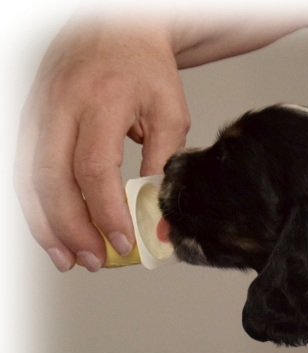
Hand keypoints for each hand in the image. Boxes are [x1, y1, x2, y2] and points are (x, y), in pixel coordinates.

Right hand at [13, 1, 189, 272]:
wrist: (117, 24)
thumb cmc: (146, 68)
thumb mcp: (172, 113)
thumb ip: (165, 164)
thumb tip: (158, 215)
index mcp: (100, 101)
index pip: (94, 167)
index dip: (105, 211)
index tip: (122, 241)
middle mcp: (60, 105)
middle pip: (52, 178)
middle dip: (71, 228)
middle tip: (93, 261)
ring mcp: (38, 111)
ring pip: (28, 177)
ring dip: (45, 225)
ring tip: (68, 259)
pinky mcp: (28, 117)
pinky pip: (22, 167)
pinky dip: (34, 205)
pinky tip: (51, 231)